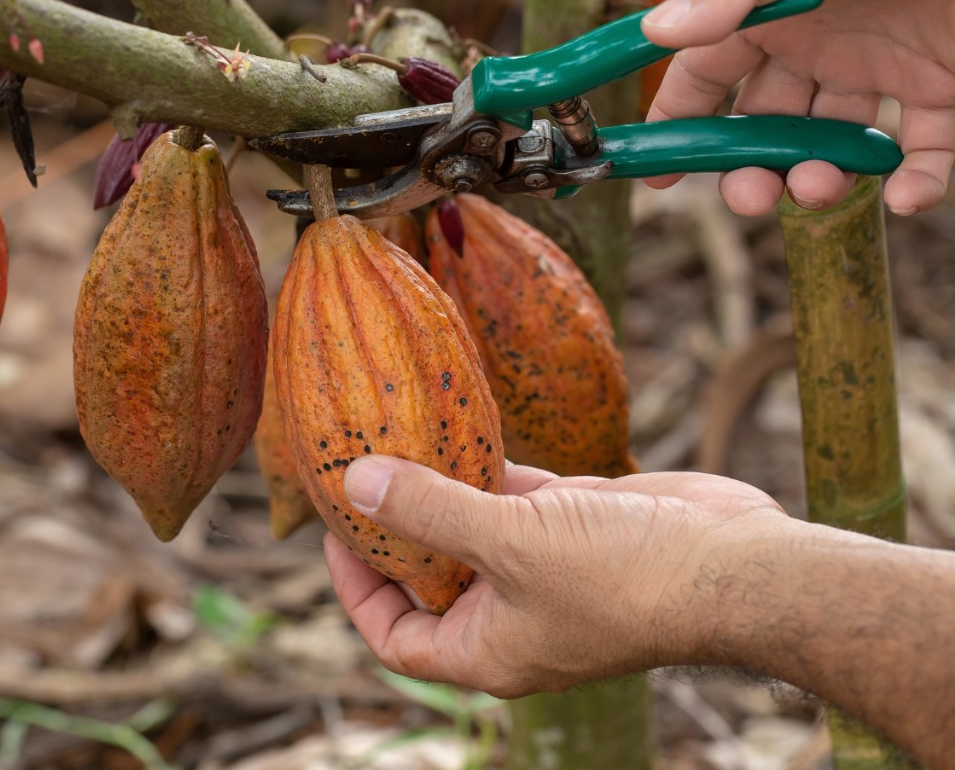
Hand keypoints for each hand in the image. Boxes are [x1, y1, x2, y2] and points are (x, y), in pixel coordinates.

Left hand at [324, 456, 786, 697]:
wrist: (738, 565)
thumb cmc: (625, 577)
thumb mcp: (510, 544)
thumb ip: (430, 511)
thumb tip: (354, 483)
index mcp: (487, 650)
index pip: (396, 638)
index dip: (357, 591)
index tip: (336, 532)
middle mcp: (511, 616)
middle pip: (429, 579)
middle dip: (395, 530)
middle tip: (359, 472)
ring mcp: (544, 569)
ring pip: (472, 529)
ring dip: (440, 490)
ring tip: (396, 440)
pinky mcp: (576, 526)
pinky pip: (515, 497)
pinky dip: (489, 468)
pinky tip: (463, 426)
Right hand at [640, 0, 954, 215]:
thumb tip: (660, 30)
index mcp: (780, 1)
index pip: (708, 68)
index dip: (677, 119)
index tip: (654, 173)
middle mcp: (826, 38)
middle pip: (765, 121)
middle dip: (749, 166)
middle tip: (751, 195)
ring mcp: (887, 67)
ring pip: (832, 144)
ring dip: (817, 179)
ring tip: (820, 188)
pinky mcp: (949, 92)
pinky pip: (921, 153)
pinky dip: (911, 184)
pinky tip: (904, 194)